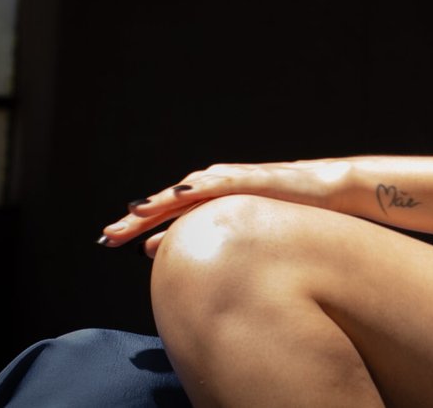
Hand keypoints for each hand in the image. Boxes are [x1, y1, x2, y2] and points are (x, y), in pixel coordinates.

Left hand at [98, 160, 349, 257]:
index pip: (166, 215)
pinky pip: (215, 185)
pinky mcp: (246, 178)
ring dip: (157, 203)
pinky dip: (193, 189)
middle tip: (106, 238)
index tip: (110, 243)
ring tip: (132, 217)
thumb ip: (205, 236)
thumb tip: (161, 254)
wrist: (326, 192)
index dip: (138, 227)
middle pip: (166, 204)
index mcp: (210, 200)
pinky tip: (176, 196)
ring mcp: (228, 180)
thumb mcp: (240, 230)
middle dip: (136, 220)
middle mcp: (213, 186)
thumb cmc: (286, 212)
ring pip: (183, 193)